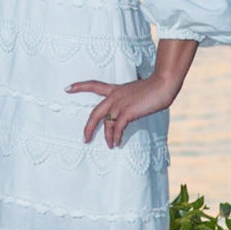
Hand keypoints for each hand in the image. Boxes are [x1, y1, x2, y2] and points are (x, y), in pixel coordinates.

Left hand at [71, 40, 196, 146]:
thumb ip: (129, 100)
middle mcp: (114, 96)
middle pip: (95, 113)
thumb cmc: (154, 88)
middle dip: (88, 127)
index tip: (67, 88)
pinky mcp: (128, 112)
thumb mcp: (137, 92)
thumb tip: (128, 111)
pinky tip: (117, 143)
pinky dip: (116, 137)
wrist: (163, 84)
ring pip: (107, 124)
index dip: (79, 87)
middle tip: (85, 139)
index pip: (93, 85)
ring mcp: (120, 104)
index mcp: (115, 89)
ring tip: (110, 145)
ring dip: (107, 137)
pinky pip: (117, 128)